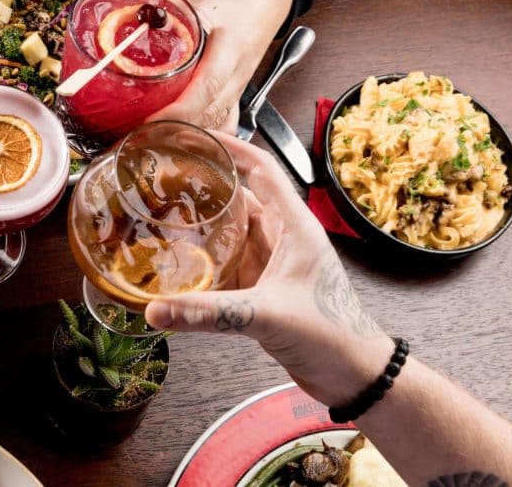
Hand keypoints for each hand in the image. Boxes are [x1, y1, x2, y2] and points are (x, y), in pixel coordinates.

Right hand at [145, 133, 390, 404]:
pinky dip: (208, 259)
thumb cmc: (332, 336)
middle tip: (169, 176)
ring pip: (234, 230)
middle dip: (208, 184)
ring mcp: (274, 263)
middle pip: (242, 196)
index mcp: (295, 227)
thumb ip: (211, 313)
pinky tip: (182, 262)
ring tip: (166, 211)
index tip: (200, 136)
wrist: (352, 375)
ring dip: (206, 222)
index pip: (263, 170)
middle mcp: (284, 238)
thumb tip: (158, 310)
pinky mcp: (265, 287)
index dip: (232, 148)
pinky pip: (230, 262)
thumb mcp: (268, 316)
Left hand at [148, 0, 295, 132]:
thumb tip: (124, 22)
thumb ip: (161, 8)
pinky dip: (205, 133)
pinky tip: (181, 136)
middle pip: (211, 113)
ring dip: (188, 135)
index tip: (150, 120)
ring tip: (152, 138)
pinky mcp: (239, 88)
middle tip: (139, 135)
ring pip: (219, 123)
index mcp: (231, 42)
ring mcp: (241, 83)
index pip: (208, 85)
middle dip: (175, 130)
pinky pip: (226, 120)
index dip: (179, 110)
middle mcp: (240, 69)